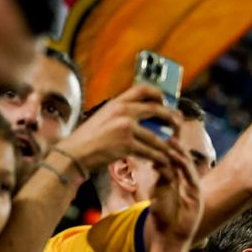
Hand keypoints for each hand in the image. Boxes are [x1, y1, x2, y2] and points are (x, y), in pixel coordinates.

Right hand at [57, 83, 179, 171]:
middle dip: (171, 119)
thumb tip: (139, 118)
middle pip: (157, 110)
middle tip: (177, 126)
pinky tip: (162, 162)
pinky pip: (151, 152)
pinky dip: (159, 158)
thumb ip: (120, 115)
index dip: (159, 95)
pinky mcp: (127, 144)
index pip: (142, 89)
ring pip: (156, 137)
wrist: (74, 153)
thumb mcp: (103, 118)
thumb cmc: (87, 139)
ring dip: (167, 146)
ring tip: (171, 151)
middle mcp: (122, 111)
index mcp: (116, 102)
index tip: (166, 103)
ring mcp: (125, 127)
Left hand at [148, 142, 202, 243]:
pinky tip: (176, 157)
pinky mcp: (197, 195)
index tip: (162, 137)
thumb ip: (162, 179)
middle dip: (177, 148)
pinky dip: (184, 166)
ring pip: (188, 167)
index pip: (175, 162)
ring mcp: (193, 189)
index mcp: (177, 183)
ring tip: (171, 142)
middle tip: (169, 134)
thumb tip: (157, 163)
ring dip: (180, 154)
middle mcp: (186, 183)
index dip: (170, 149)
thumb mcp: (159, 193)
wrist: (170, 236)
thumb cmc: (162, 218)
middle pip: (183, 161)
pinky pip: (190, 177)